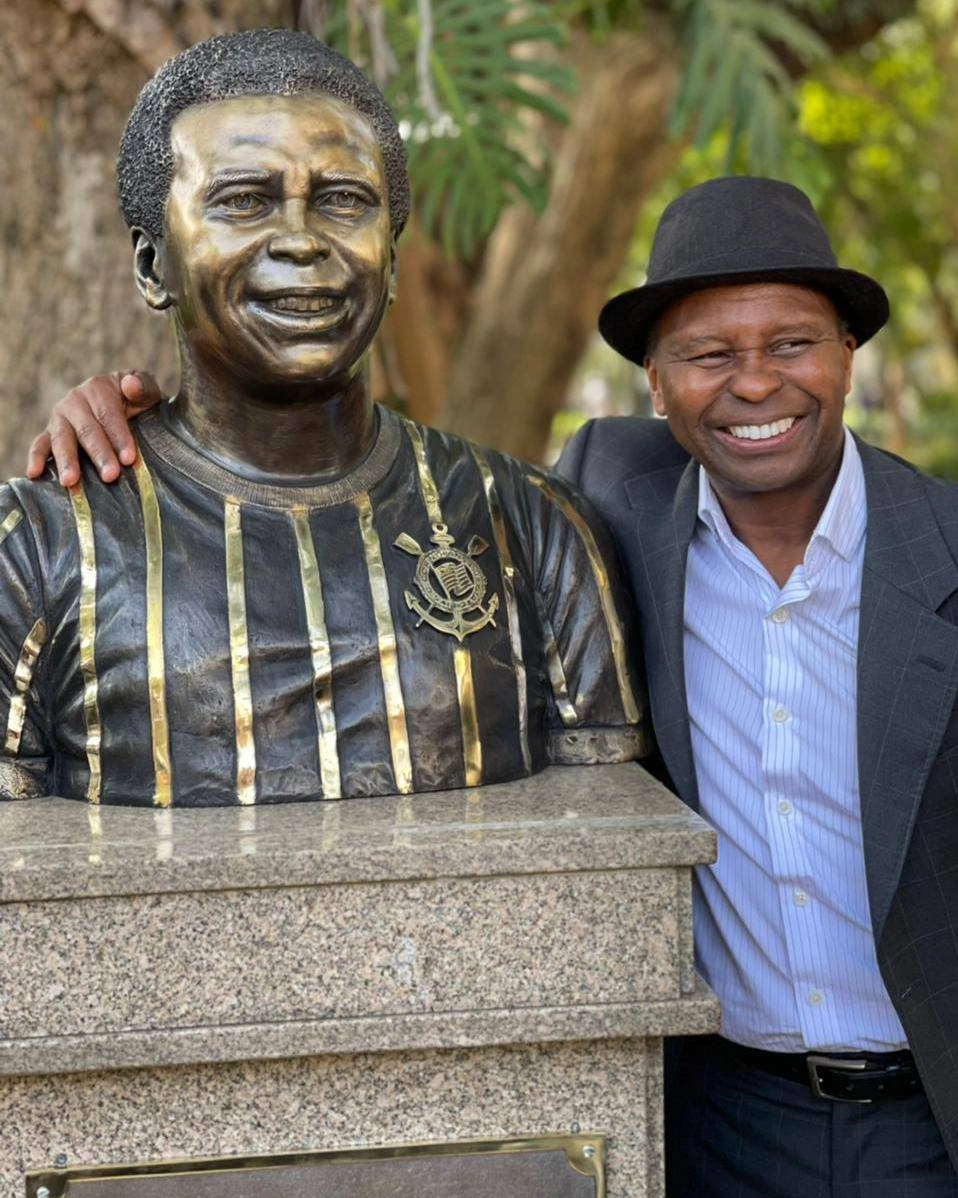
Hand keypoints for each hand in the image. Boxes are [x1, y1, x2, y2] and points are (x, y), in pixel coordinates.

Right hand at [26, 372, 162, 485]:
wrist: (125, 405)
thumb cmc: (138, 401)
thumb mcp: (146, 391)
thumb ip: (143, 387)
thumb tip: (131, 384)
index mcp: (97, 388)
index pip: (108, 415)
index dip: (119, 437)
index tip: (129, 458)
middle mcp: (75, 401)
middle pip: (87, 430)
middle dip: (99, 454)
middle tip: (110, 476)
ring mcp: (60, 418)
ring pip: (61, 439)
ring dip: (66, 461)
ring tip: (71, 482)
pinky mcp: (50, 433)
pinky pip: (40, 444)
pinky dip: (36, 458)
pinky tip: (33, 474)